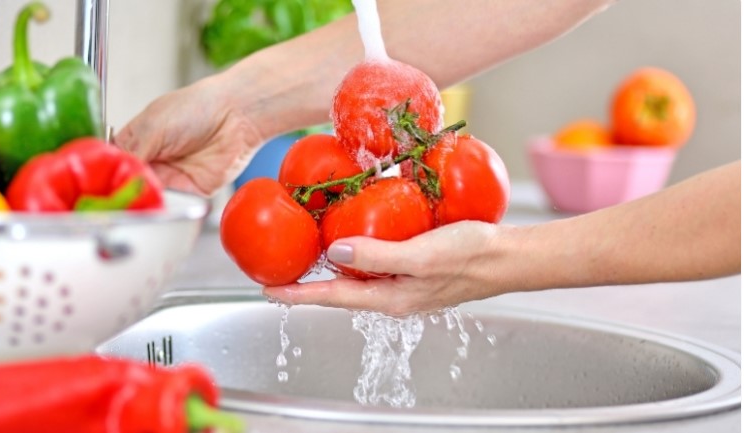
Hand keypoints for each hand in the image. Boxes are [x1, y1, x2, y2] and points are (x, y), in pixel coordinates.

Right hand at [114, 76, 265, 195]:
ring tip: (138, 195)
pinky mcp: (191, 192)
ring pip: (148, 198)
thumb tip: (114, 170)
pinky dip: (165, 205)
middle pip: (128, 184)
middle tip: (117, 193)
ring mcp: (171, 178)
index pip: (113, 162)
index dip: (106, 173)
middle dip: (124, 190)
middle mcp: (153, 161)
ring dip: (144, 200)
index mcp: (139, 140)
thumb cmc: (198, 107)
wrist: (237, 115)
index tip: (99, 182)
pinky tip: (159, 199)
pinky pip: (173, 205)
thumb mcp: (154, 124)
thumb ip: (132, 149)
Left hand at [263, 221, 509, 315]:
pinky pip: (378, 265)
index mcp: (391, 297)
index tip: (269, 289)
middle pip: (341, 291)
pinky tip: (357, 236)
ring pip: (358, 279)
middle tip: (282, 269)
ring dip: (332, 268)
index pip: (333, 297)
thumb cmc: (472, 255)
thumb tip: (334, 253)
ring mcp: (406, 284)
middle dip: (309, 284)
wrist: (509, 256)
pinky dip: (359, 254)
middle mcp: (394, 295)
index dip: (298, 294)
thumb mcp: (422, 254)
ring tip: (308, 253)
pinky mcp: (416, 270)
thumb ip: (378, 256)